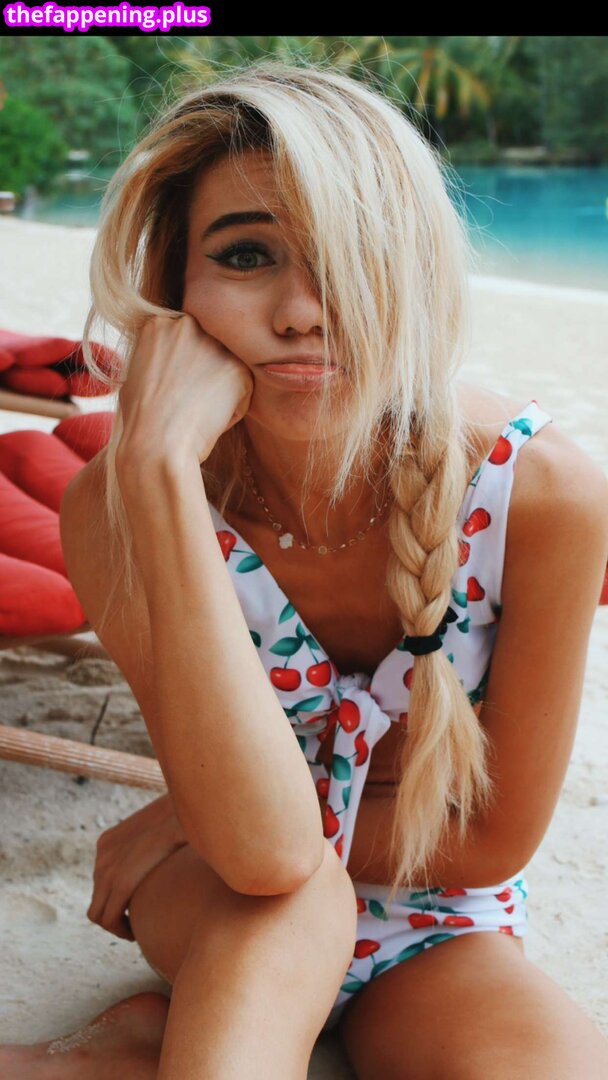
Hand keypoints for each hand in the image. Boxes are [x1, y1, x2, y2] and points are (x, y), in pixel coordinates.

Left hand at [87, 792, 187, 940]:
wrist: (187, 812)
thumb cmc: (187, 819)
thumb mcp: (164, 829)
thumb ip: (158, 842)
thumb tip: (178, 854)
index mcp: (109, 841)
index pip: (102, 878)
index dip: (117, 897)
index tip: (136, 905)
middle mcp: (102, 854)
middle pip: (98, 897)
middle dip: (114, 914)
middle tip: (135, 924)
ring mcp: (106, 868)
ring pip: (98, 912)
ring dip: (116, 926)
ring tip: (135, 932)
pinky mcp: (118, 882)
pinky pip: (108, 918)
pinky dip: (120, 930)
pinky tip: (136, 934)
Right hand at [117, 312, 253, 466]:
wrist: (156, 444)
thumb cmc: (141, 420)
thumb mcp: (137, 373)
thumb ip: (159, 356)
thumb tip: (172, 359)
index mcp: (159, 324)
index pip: (184, 339)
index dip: (182, 367)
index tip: (174, 388)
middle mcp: (187, 325)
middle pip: (208, 348)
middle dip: (204, 373)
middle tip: (188, 402)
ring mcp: (214, 345)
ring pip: (227, 368)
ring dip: (219, 390)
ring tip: (197, 411)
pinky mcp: (237, 368)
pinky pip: (243, 390)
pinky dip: (233, 409)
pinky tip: (210, 420)